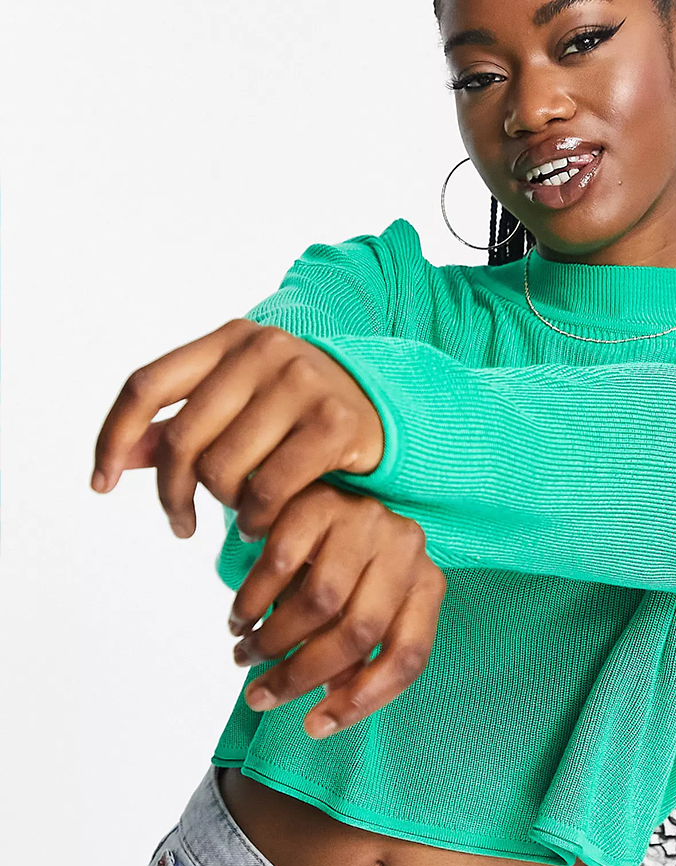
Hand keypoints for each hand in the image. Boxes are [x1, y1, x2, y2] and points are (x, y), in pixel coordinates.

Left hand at [91, 319, 384, 539]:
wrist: (384, 411)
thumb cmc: (297, 413)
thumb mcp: (238, 406)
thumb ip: (181, 426)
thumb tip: (120, 460)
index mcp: (229, 339)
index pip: (147, 385)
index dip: (114, 436)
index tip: (101, 484)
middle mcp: (264, 350)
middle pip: (182, 439)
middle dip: (172, 493)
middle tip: (180, 523)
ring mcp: (302, 382)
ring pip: (223, 468)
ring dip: (223, 507)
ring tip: (236, 516)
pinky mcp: (334, 423)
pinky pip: (270, 489)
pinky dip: (257, 519)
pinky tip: (261, 527)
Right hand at [227, 479, 446, 738]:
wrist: (310, 492)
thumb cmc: (339, 566)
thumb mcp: (357, 609)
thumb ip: (351, 657)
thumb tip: (325, 713)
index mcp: (427, 583)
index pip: (408, 656)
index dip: (362, 702)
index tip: (313, 727)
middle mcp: (407, 548)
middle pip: (358, 633)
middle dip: (300, 676)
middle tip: (259, 697)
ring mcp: (365, 519)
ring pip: (318, 603)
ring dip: (272, 641)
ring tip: (244, 655)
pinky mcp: (319, 501)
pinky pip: (279, 563)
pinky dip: (252, 600)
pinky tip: (239, 617)